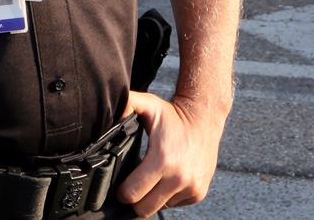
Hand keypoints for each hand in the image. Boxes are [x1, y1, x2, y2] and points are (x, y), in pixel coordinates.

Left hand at [116, 91, 224, 215]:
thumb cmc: (173, 115)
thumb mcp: (148, 105)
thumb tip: (109, 114)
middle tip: (133, 185)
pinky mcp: (199, 193)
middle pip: (144, 209)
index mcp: (162, 160)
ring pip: (160, 207)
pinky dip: (168, 196)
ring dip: (153, 197)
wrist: (204, 119)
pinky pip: (175, 204)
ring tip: (152, 178)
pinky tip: (167, 178)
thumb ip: (126, 106)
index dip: (122, 192)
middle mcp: (179, 178)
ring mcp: (192, 188)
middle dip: (135, 199)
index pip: (132, 194)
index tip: (121, 185)